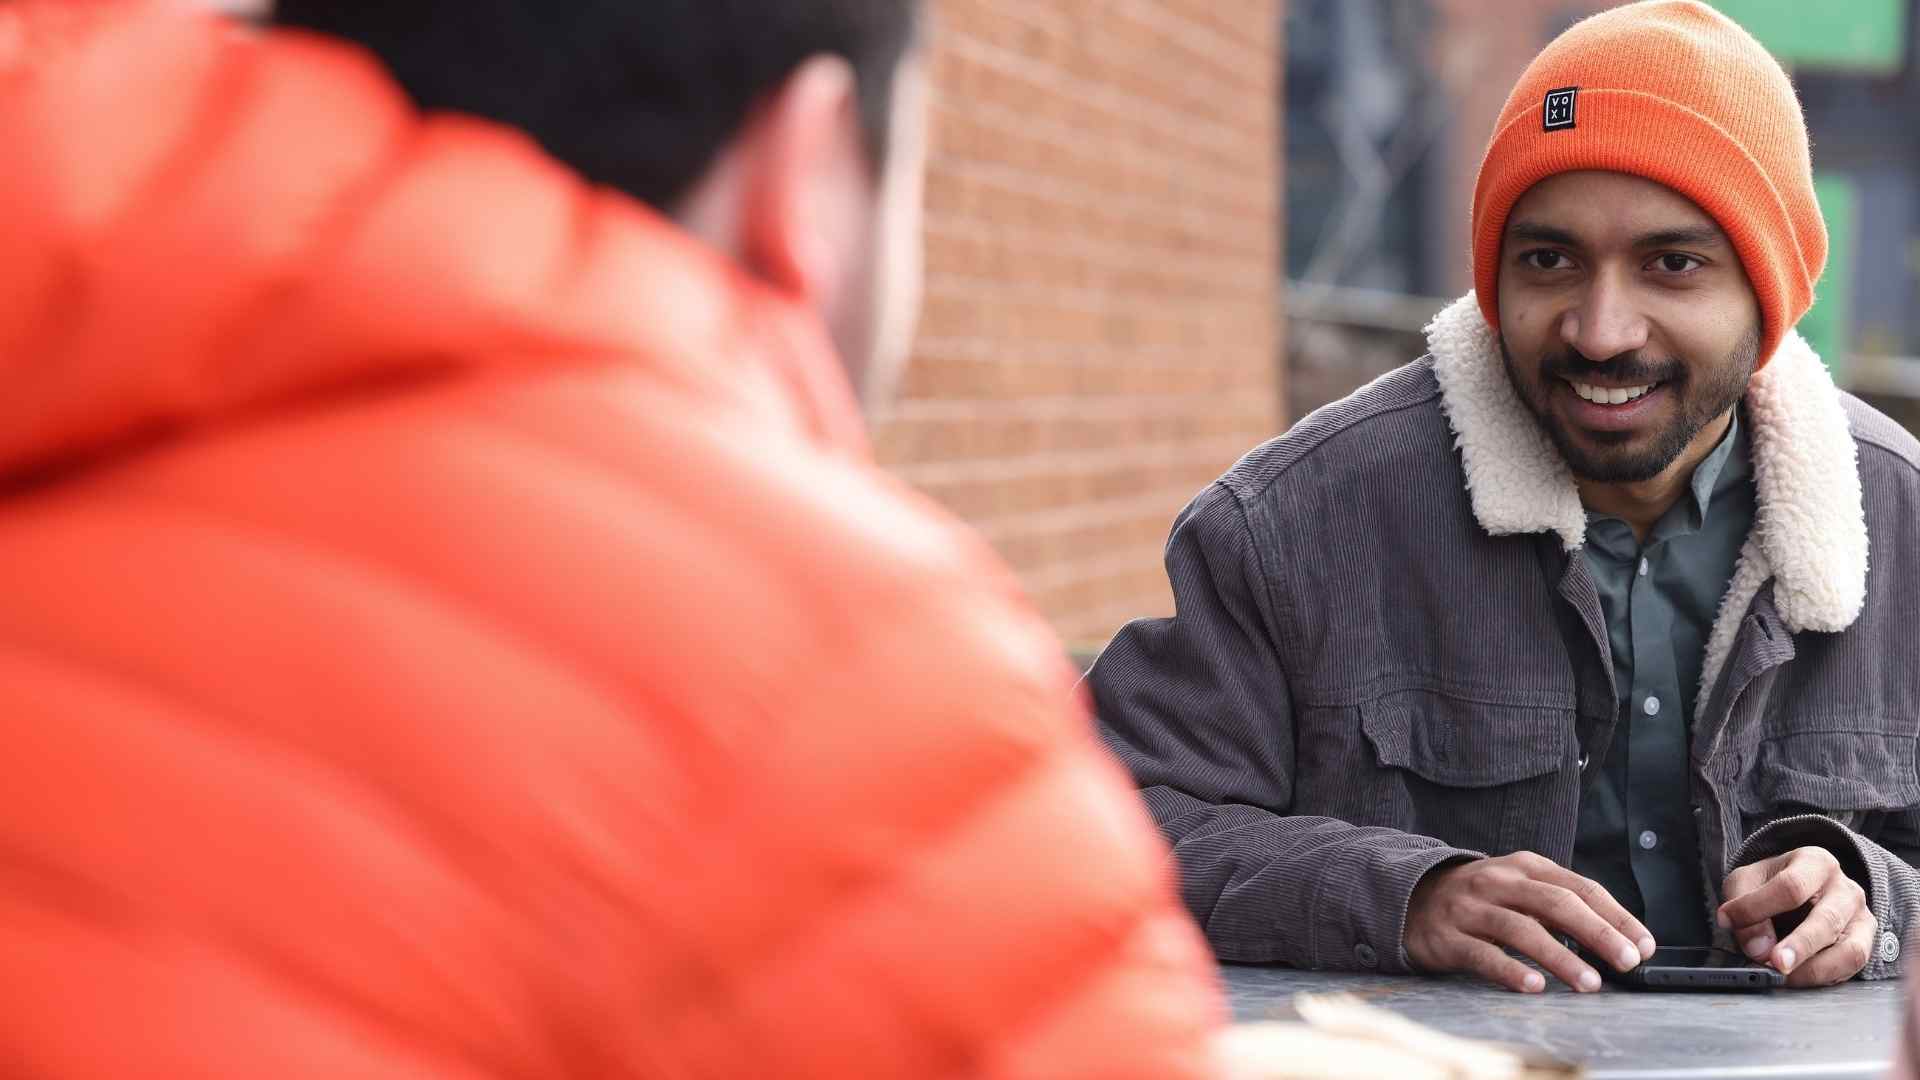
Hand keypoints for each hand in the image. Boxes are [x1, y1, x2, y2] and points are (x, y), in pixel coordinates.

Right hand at [1405, 851, 1655, 992]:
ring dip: (1561, 957)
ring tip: (1590, 982)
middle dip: (1598, 933)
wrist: (1410, 898)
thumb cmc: (1480, 899)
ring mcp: (1471, 908)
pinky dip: (1511, 970)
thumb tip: (1618, 938)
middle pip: (1557, 903)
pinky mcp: (1447, 937)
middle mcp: (1499, 882)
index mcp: (1525, 867)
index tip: (1643, 945)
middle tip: (1628, 961)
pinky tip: (1535, 986)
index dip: (1616, 916)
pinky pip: (1483, 954)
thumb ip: (1560, 905)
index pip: (1580, 887)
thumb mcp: (1520, 888)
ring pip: (1522, 929)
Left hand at [1718, 846, 1873, 986]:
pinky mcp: (1865, 943)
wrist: (1799, 888)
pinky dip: (1825, 978)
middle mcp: (1845, 889)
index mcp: (1814, 862)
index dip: (1758, 907)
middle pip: (1828, 920)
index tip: (1728, 922)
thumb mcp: (1746, 882)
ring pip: (1850, 949)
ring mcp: (1861, 917)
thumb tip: (1758, 948)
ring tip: (1784, 977)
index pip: (1791, 886)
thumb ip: (1743, 906)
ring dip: (1815, 969)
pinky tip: (1799, 978)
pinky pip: (1852, 967)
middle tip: (1774, 964)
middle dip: (1799, 946)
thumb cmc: (1771, 883)